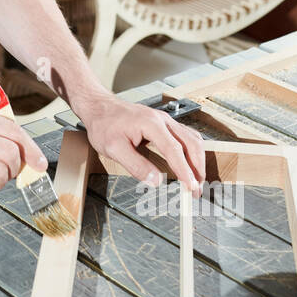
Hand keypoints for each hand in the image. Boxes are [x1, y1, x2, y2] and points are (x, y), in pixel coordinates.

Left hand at [77, 94, 205, 196]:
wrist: (99, 106)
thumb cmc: (104, 124)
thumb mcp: (113, 148)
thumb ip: (136, 165)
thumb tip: (156, 181)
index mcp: (151, 124)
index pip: (174, 150)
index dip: (184, 170)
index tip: (190, 187)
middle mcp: (162, 120)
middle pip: (191, 143)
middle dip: (197, 168)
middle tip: (196, 190)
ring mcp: (165, 120)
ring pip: (192, 139)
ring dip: (197, 161)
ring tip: (196, 181)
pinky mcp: (164, 123)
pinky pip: (186, 136)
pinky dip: (192, 152)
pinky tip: (191, 163)